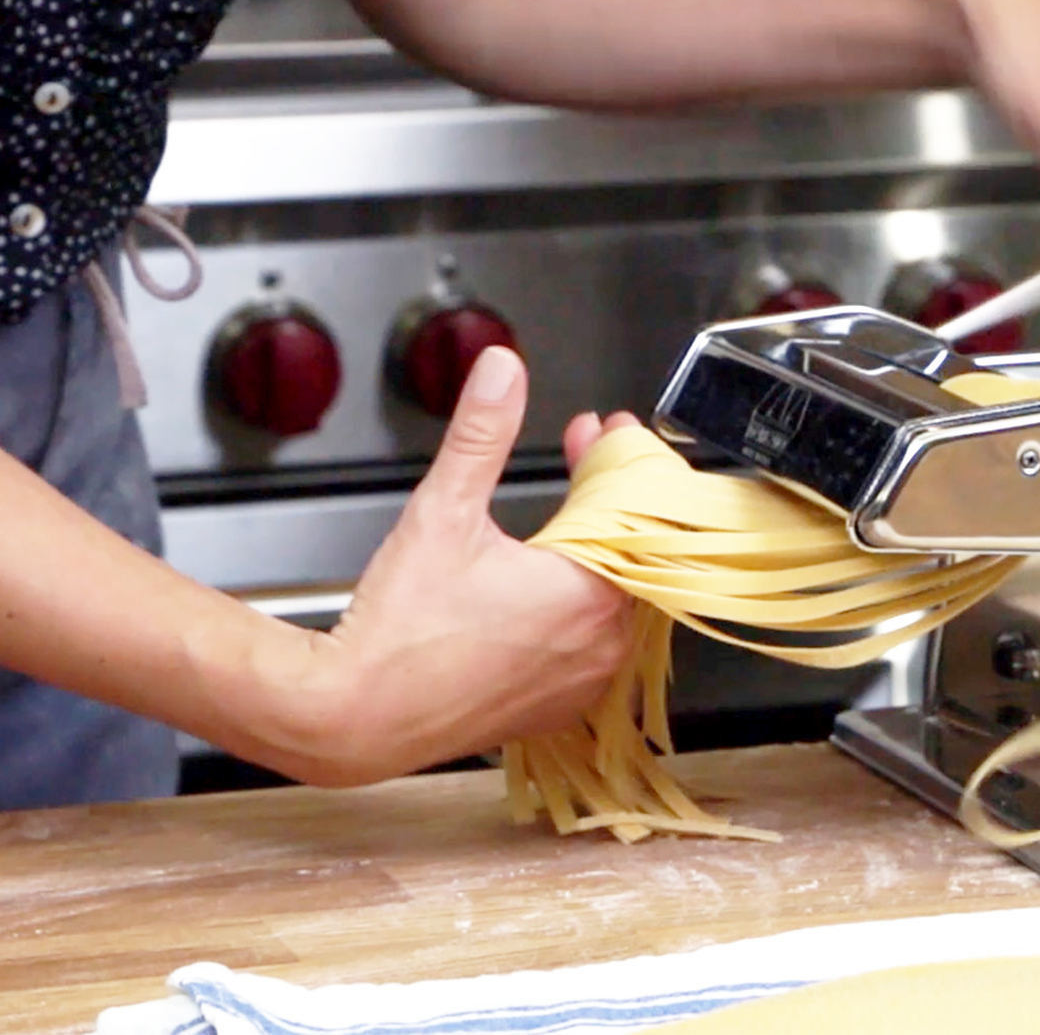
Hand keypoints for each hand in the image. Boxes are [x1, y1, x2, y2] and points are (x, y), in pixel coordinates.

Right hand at [293, 348, 631, 784]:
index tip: (604, 432)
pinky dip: (578, 599)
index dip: (618, 460)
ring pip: (614, 595)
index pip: (634, 508)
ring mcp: (583, 679)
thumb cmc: (399, 632)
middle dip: (607, 495)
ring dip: (595, 547)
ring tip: (568, 509)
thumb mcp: (444, 511)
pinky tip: (546, 576)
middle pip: (631, 550)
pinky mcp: (558, 703)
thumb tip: (502, 372)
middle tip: (587, 456)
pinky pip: (591, 638)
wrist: (353, 719)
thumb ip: (481, 433)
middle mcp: (602, 643)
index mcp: (591, 593)